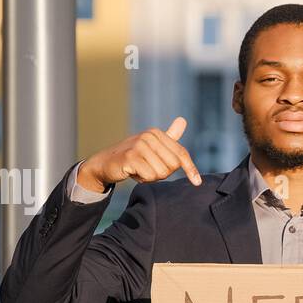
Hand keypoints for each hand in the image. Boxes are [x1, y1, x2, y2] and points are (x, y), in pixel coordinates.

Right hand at [77, 116, 201, 191]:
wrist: (106, 163)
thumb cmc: (133, 156)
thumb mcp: (152, 145)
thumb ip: (169, 136)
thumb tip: (183, 120)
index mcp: (157, 133)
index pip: (181, 154)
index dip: (190, 169)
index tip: (197, 182)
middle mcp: (149, 136)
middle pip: (173, 166)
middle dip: (163, 173)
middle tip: (149, 169)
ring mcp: (139, 145)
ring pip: (162, 173)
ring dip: (152, 177)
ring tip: (140, 170)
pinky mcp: (131, 157)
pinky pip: (150, 176)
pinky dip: (143, 179)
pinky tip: (133, 173)